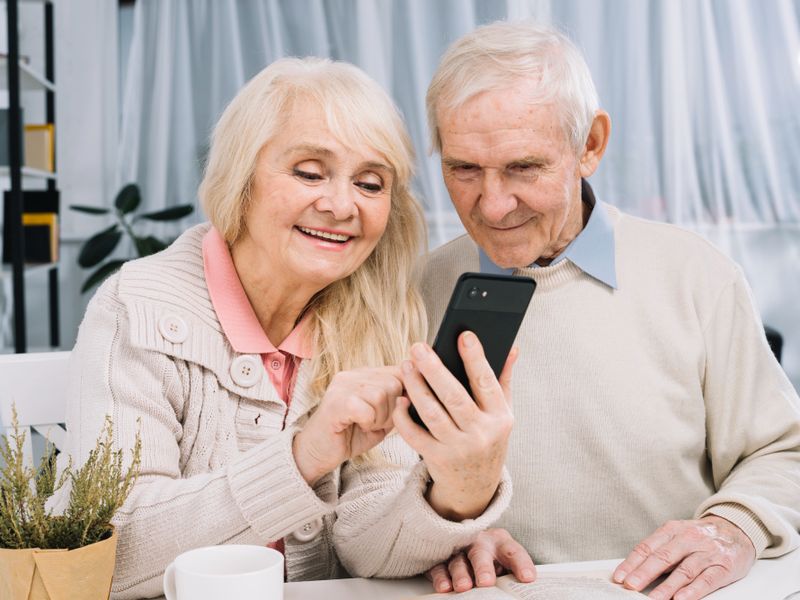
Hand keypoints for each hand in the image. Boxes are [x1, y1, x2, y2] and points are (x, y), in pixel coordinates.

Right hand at [293, 366, 402, 484]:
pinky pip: (366, 409)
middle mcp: (353, 375)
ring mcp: (342, 386)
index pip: (399, 370)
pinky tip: (358, 426)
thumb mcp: (382, 418)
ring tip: (366, 424)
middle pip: (393, 382)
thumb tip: (418, 394)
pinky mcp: (335, 402)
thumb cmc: (350, 435)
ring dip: (380, 417)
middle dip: (393, 409)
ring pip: (381, 395)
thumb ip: (398, 405)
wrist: (317, 453)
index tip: (400, 410)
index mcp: (364, 375)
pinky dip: (368, 422)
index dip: (407, 392)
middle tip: (377, 422)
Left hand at [393, 332, 516, 519]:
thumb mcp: (502, 413)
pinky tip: (400, 398)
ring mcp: (458, 448)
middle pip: (454, 397)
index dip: (476, 359)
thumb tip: (511, 348)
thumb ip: (503, 380)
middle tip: (418, 347)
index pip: (486, 383)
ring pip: (432, 414)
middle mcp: (481, 434)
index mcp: (500, 417)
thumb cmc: (487, 438)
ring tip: (406, 366)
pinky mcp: (437, 459)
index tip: (464, 335)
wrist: (475, 486)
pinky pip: (415, 435)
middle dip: (434, 370)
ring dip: (416, 388)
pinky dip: (404, 417)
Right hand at [427, 528, 535, 592]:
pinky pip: (439, 568)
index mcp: (500, 543)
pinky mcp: (441, 560)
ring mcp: (458, 550)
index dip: (521, 564)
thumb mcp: (505, 562)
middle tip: (486, 582)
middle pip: (480, 553)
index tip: (528, 578)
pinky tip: (445, 587)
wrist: (467, 543)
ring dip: (460, 574)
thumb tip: (523, 588)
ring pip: (458, 561)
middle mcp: (479, 544)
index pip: (513, 552)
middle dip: (483, 567)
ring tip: (464, 587)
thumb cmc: (492, 559)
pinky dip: (441, 578)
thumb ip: (511, 574)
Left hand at [613, 516, 755, 598]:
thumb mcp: (678, 535)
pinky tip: (681, 599)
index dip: (632, 562)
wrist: (737, 529)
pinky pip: (707, 579)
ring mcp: (707, 552)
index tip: (620, 577)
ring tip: (654, 599)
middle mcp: (689, 538)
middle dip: (645, 573)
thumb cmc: (701, 536)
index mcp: (672, 530)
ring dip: (667, 587)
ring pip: (684, 570)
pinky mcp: (724, 566)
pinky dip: (693, 591)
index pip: (648, 547)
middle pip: (663, 557)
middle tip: (631, 585)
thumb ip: (660, 550)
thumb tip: (635, 571)